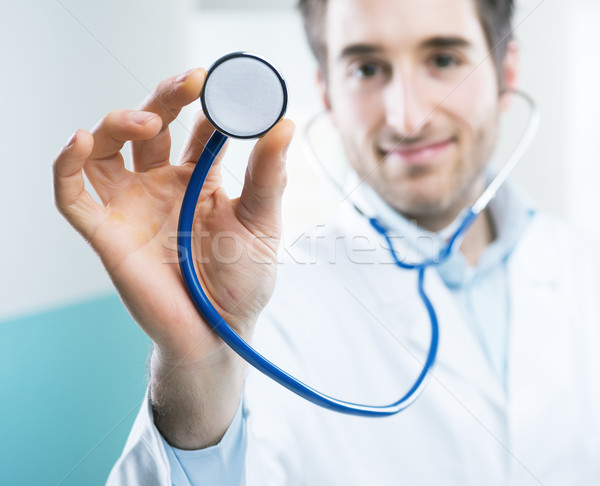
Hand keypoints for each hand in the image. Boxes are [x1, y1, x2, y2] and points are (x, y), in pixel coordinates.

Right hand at [53, 68, 294, 364]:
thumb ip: (268, 177)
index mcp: (201, 177)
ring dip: (119, 123)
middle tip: (191, 83)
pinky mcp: (107, 234)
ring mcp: (132, 206)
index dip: (212, 102)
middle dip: (166, 99)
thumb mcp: (262, 224)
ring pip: (108, 148)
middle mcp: (162, 183)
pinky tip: (80, 140)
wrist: (220, 333)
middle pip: (151, 126)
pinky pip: (74, 195)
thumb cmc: (243, 280)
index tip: (229, 84)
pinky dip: (67, 166)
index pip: (200, 126)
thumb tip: (283, 124)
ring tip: (148, 121)